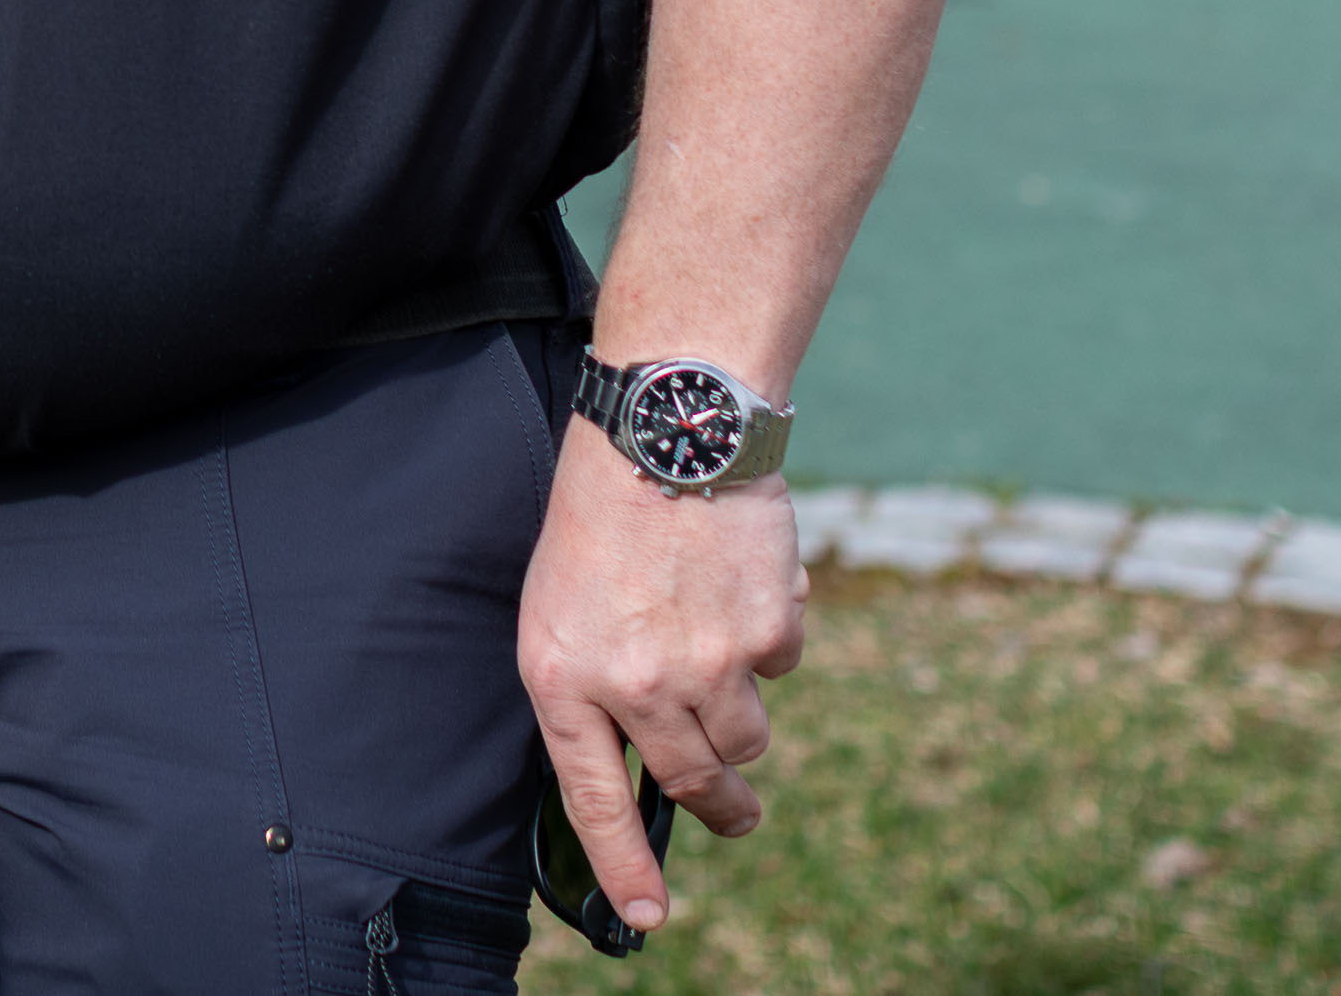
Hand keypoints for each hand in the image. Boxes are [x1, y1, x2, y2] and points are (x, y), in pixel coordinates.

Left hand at [514, 419, 806, 932]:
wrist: (664, 427)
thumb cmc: (599, 514)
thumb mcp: (559, 607)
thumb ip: (594, 688)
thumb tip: (643, 761)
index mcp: (564, 677)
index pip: (593, 799)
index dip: (623, 866)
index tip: (649, 913)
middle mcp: (634, 683)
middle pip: (694, 782)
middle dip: (724, 809)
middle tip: (734, 812)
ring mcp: (706, 664)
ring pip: (746, 738)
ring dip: (740, 712)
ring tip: (717, 647)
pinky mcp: (765, 633)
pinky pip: (780, 668)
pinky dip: (766, 639)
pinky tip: (737, 583)